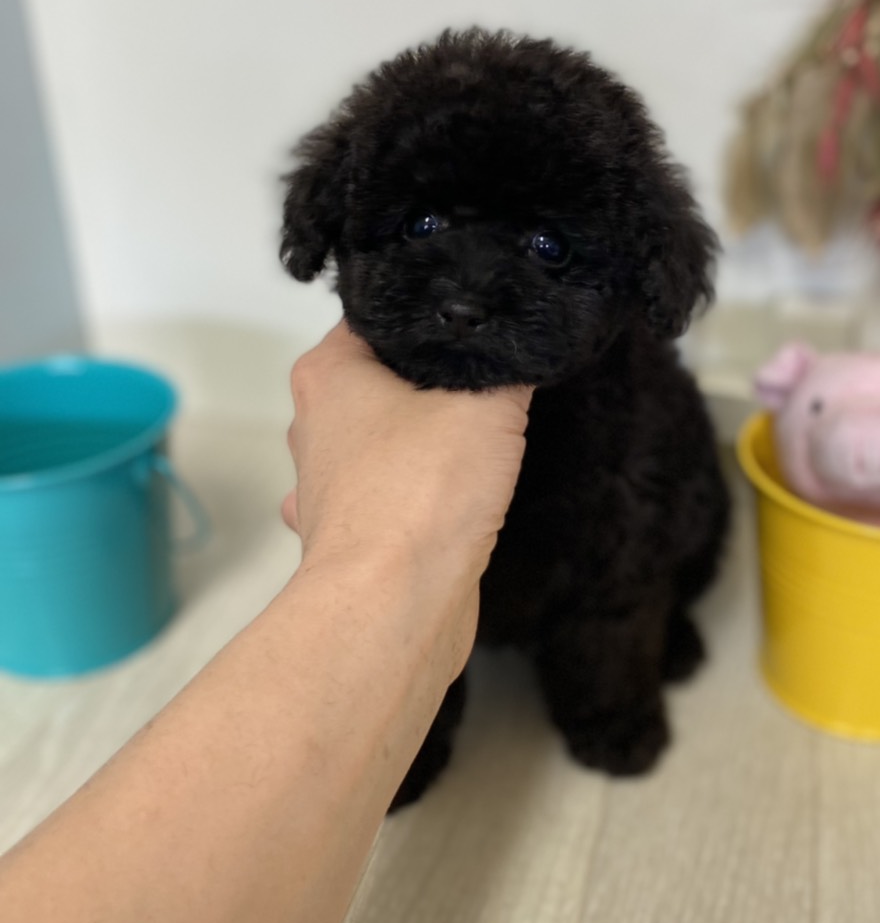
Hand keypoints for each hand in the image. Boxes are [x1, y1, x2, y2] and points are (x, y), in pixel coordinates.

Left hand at [282, 323, 531, 659]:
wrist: (395, 605)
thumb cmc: (421, 497)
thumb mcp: (490, 404)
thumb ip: (509, 368)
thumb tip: (522, 354)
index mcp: (328, 375)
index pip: (377, 318)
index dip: (432, 317)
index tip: (476, 320)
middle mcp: (314, 426)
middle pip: (378, 382)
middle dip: (431, 384)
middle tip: (487, 381)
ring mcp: (326, 486)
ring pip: (382, 444)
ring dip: (423, 445)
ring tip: (476, 447)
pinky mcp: (350, 537)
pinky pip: (389, 499)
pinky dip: (418, 499)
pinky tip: (454, 502)